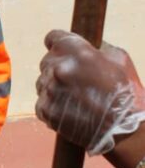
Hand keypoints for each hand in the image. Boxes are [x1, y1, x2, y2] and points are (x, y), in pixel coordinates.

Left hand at [35, 30, 144, 154]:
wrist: (124, 129)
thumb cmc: (126, 93)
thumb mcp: (119, 59)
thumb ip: (96, 48)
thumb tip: (84, 45)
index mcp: (76, 51)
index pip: (52, 37)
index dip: (57, 43)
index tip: (62, 49)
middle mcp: (58, 68)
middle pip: (47, 61)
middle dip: (59, 67)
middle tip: (76, 80)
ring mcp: (49, 90)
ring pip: (43, 82)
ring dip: (54, 87)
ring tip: (75, 98)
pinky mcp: (45, 109)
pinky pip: (42, 102)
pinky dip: (52, 105)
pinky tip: (70, 110)